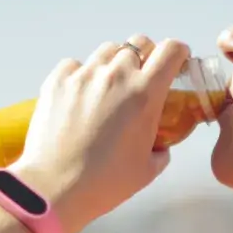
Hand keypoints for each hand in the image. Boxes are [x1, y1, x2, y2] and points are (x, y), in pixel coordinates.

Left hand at [14, 35, 189, 232]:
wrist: (54, 188)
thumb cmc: (105, 183)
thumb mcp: (147, 170)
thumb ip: (161, 149)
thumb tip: (160, 145)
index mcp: (144, 94)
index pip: (170, 50)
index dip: (178, 53)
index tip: (177, 63)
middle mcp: (116, 75)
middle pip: (138, 44)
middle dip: (146, 57)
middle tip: (141, 79)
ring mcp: (84, 74)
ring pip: (107, 51)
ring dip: (115, 63)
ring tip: (109, 88)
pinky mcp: (57, 80)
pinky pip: (76, 65)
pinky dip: (82, 75)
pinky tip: (80, 97)